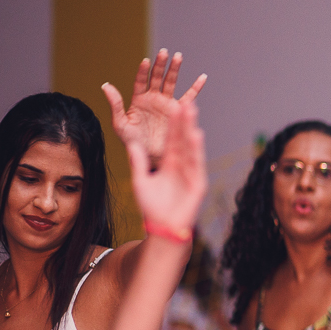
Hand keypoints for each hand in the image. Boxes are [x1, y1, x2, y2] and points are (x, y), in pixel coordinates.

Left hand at [102, 50, 206, 159]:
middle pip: (157, 77)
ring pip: (171, 82)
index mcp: (138, 100)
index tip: (146, 61)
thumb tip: (105, 85)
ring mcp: (166, 103)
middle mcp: (152, 98)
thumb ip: (115, 104)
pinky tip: (202, 77)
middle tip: (164, 53)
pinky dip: (196, 87)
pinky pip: (189, 97)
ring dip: (174, 69)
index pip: (140, 81)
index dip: (143, 71)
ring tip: (178, 57)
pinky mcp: (178, 111)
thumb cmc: (133, 142)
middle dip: (160, 64)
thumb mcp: (120, 124)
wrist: (150, 155)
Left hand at [125, 98, 206, 235]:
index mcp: (169, 163)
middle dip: (184, 120)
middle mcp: (182, 165)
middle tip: (187, 101)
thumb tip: (132, 144)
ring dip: (191, 128)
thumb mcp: (140, 181)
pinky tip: (196, 134)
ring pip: (191, 147)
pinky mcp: (197, 183)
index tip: (174, 106)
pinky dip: (196, 149)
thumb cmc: (152, 208)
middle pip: (183, 139)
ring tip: (192, 110)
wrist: (163, 228)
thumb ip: (138, 162)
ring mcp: (191, 173)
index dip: (173, 124)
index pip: (172, 139)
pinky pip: (196, 163)